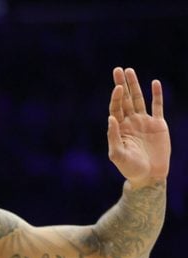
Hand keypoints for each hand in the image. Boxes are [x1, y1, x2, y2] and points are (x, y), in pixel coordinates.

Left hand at [107, 67, 169, 187]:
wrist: (149, 176)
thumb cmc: (130, 168)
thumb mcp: (118, 154)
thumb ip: (113, 137)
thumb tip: (110, 118)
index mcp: (120, 129)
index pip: (116, 108)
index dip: (116, 97)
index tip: (117, 86)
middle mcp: (131, 122)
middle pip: (125, 99)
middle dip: (122, 85)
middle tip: (118, 69)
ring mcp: (144, 122)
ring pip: (139, 99)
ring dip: (135, 86)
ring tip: (130, 71)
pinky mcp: (158, 125)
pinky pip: (157, 107)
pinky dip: (157, 95)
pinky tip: (154, 83)